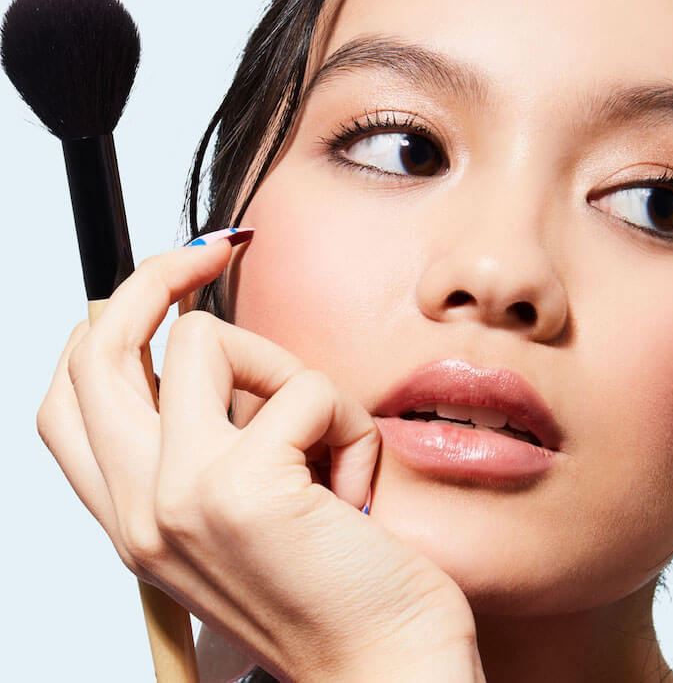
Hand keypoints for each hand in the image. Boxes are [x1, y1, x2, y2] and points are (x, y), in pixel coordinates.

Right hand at [37, 239, 485, 682]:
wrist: (383, 670)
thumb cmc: (328, 587)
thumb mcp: (241, 516)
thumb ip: (206, 443)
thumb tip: (205, 354)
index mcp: (134, 513)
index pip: (70, 393)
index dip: (111, 322)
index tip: (167, 285)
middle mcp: (140, 506)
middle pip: (101, 346)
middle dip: (157, 275)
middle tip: (213, 249)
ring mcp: (183, 496)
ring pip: (210, 341)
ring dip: (287, 370)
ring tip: (326, 442)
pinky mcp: (247, 488)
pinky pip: (301, 388)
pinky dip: (345, 418)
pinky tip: (355, 483)